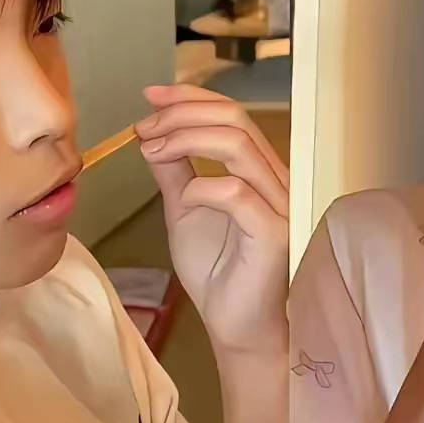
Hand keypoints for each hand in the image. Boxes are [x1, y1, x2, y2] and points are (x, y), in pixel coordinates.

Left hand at [134, 85, 288, 355]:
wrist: (235, 325)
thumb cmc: (217, 271)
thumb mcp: (185, 210)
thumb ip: (175, 171)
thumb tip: (150, 134)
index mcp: (258, 169)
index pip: (231, 114)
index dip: (191, 97)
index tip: (149, 97)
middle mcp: (275, 179)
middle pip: (234, 120)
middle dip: (182, 114)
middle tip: (144, 128)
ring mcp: (279, 204)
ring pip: (237, 146)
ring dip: (186, 139)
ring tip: (152, 151)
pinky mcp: (274, 232)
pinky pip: (236, 192)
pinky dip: (201, 187)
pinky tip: (183, 198)